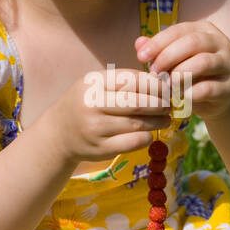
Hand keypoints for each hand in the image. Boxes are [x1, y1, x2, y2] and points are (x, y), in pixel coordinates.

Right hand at [50, 67, 172, 164]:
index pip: (131, 80)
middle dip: (160, 104)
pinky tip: (150, 134)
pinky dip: (147, 138)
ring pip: (137, 124)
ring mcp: (95, 128)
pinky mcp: (100, 148)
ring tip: (166, 119)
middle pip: (137, 103)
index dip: (155, 84)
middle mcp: (92, 104)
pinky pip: (133, 143)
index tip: (167, 88)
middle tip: (169, 105)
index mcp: (93, 83)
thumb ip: (124, 81)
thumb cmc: (86, 104)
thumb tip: (160, 81)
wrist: (59, 133)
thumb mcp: (97, 85)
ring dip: (158, 122)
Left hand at [134, 21, 229, 120]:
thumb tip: (139, 43)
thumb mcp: (173, 60)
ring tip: (166, 85)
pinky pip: (208, 88)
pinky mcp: (229, 88)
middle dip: (168, 57)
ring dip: (179, 74)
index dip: (158, 43)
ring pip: (203, 63)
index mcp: (205, 30)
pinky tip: (178, 98)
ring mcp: (228, 65)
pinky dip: (189, 93)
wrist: (214, 99)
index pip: (179, 30)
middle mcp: (220, 43)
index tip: (141, 57)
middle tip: (153, 72)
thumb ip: (158, 50)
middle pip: (193, 42)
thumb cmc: (189, 73)